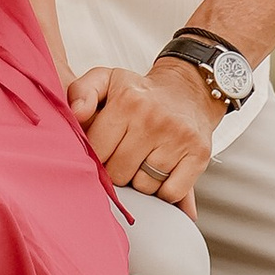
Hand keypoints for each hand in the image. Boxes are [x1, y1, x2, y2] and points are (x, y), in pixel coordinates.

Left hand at [66, 60, 222, 215]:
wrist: (189, 89)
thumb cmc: (140, 92)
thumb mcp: (107, 80)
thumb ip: (81, 92)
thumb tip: (75, 114)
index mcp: (126, 102)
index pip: (96, 151)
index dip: (95, 157)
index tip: (103, 150)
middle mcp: (153, 119)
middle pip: (118, 173)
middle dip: (116, 170)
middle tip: (124, 155)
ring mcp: (178, 138)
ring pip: (144, 186)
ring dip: (140, 182)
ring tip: (143, 161)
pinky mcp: (198, 155)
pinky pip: (171, 194)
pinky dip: (164, 192)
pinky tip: (162, 172)